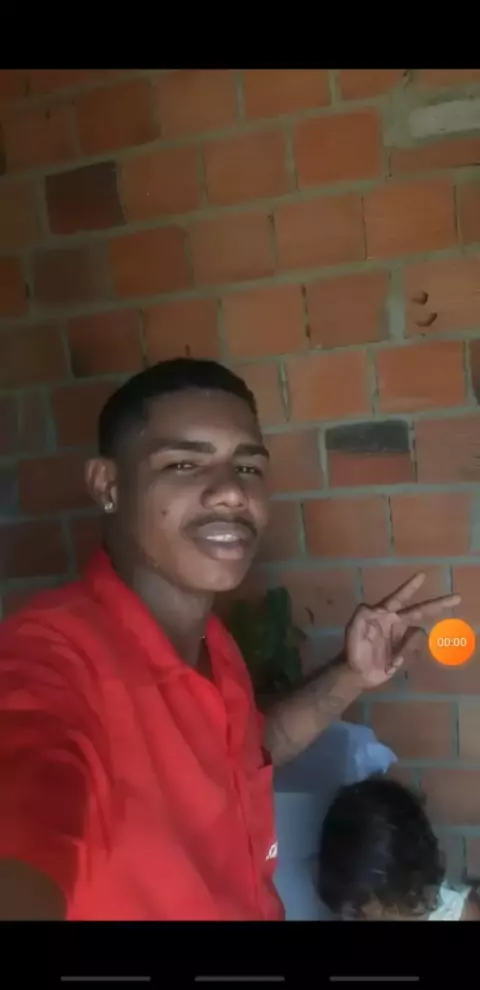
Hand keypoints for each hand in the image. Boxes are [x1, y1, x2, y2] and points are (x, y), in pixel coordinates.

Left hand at [345, 573, 460, 688]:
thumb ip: (360, 617)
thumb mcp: (353, 631)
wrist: (358, 673)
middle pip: (420, 610)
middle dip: (438, 604)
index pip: (399, 597)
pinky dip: (403, 657)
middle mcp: (396, 622)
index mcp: (384, 614)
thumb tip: (372, 606)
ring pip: (417, 635)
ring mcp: (402, 636)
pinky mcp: (405, 649)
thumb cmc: (354, 649)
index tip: (422, 575)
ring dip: (407, 648)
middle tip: (456, 597)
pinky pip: (413, 650)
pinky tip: (391, 664)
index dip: (410, 587)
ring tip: (392, 659)